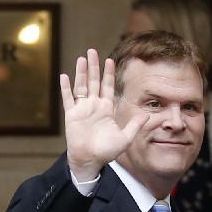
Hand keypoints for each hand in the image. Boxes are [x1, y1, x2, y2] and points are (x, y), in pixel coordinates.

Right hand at [60, 49, 148, 181]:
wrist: (90, 161)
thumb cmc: (107, 151)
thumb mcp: (125, 138)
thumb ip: (134, 125)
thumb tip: (146, 114)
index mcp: (106, 109)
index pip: (108, 87)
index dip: (108, 74)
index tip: (109, 60)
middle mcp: (94, 106)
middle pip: (93, 82)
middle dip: (93, 67)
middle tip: (92, 51)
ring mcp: (82, 109)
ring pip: (81, 86)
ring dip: (81, 72)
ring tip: (81, 58)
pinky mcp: (71, 116)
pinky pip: (68, 99)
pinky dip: (65, 88)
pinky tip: (64, 76)